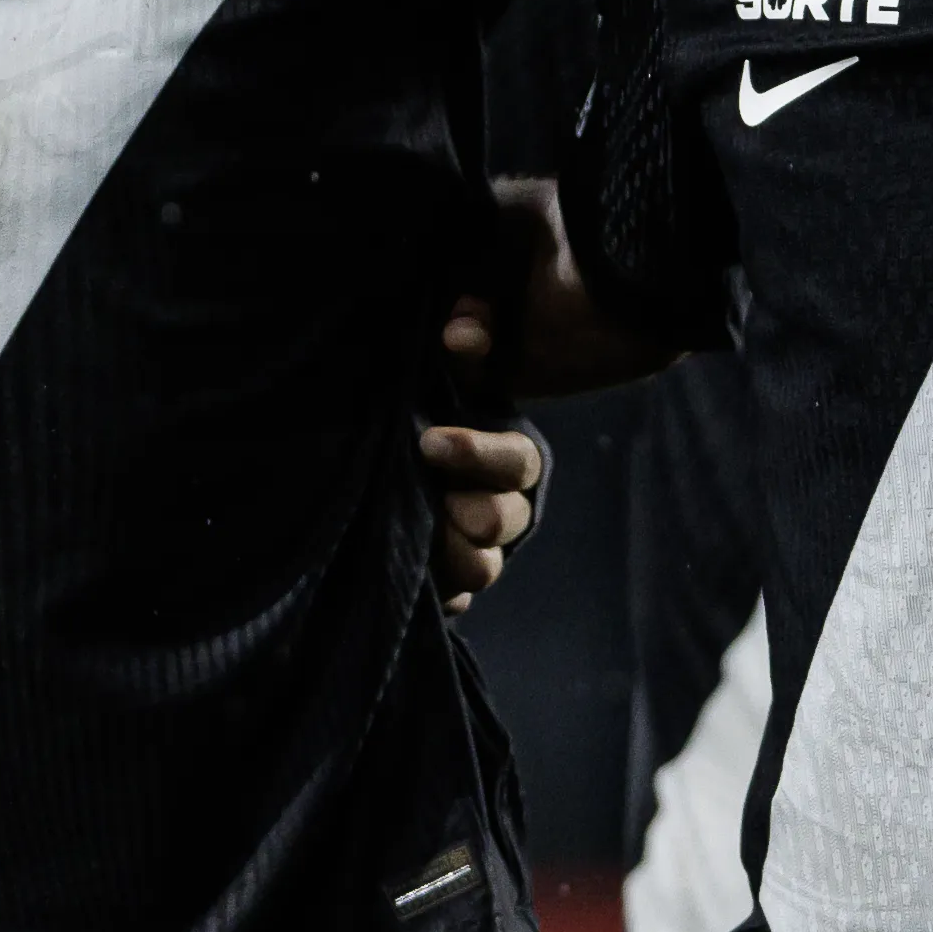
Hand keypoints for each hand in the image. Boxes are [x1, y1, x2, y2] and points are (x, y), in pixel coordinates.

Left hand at [421, 296, 548, 615]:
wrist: (414, 466)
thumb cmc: (439, 415)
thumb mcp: (453, 378)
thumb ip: (466, 348)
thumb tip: (459, 329)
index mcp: (513, 458)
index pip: (518, 461)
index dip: (479, 454)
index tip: (429, 442)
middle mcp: (507, 509)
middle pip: (507, 521)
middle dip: (478, 516)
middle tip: (445, 505)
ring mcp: (484, 551)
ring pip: (484, 568)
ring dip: (457, 560)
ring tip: (426, 547)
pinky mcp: (455, 584)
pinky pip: (454, 602)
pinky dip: (438, 597)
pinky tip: (418, 586)